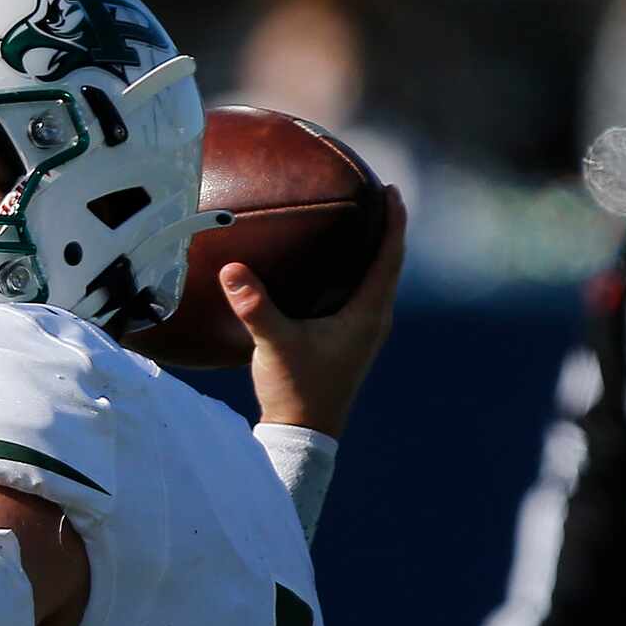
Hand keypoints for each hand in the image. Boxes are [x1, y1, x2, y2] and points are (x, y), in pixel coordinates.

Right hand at [224, 185, 407, 437]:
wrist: (303, 434)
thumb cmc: (296, 390)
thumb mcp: (274, 344)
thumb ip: (256, 306)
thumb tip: (232, 270)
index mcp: (368, 315)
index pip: (389, 258)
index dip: (393, 223)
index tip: (393, 191)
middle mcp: (375, 322)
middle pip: (389, 266)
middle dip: (386, 232)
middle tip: (379, 199)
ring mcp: (366, 335)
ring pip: (378, 284)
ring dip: (374, 255)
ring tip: (362, 228)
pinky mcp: (352, 345)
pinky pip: (364, 299)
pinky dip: (359, 277)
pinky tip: (340, 274)